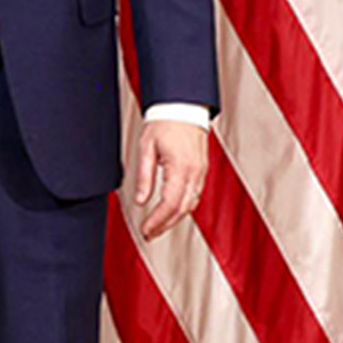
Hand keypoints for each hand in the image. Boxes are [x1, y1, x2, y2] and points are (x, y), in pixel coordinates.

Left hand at [133, 119, 208, 239]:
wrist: (183, 108)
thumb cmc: (164, 123)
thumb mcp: (146, 147)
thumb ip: (144, 176)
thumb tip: (140, 200)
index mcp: (181, 167)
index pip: (170, 203)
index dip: (157, 220)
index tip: (145, 229)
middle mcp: (195, 173)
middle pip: (182, 209)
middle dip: (165, 225)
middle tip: (149, 234)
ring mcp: (201, 173)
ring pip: (190, 205)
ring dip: (174, 219)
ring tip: (157, 227)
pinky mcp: (202, 171)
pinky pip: (194, 196)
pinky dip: (182, 208)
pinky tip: (171, 212)